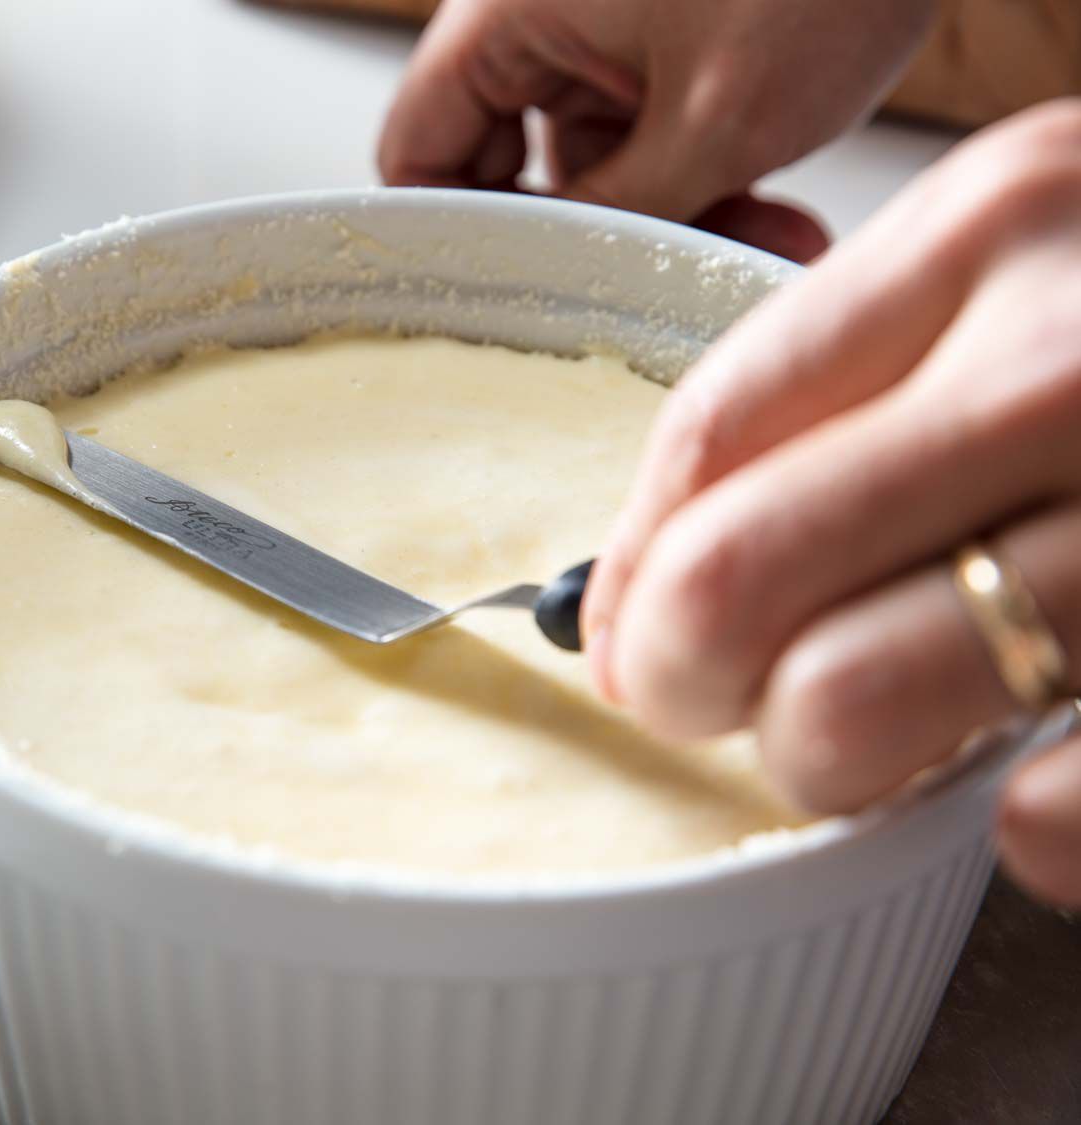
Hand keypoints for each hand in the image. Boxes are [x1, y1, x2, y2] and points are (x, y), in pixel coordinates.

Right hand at [379, 0, 936, 262]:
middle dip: (592, 235)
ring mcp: (602, 28)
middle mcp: (538, 16)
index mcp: (507, 12)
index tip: (511, 296)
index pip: (419, 148)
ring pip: (593, 163)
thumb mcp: (719, 122)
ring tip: (758, 237)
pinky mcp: (658, 38)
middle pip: (509, 165)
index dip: (454, 231)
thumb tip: (567, 275)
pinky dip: (701, 176)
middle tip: (652, 279)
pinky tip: (773, 208)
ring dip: (668, 215)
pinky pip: (648, 134)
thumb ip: (618, 214)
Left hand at [580, 101, 1080, 904]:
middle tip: (715, 702)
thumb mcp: (1049, 270)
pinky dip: (1028, 831)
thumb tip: (657, 558)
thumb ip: (876, 380)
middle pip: (737, 575)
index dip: (633, 561)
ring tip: (870, 739)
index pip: (716, 427)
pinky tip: (1026, 796)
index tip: (621, 628)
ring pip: (850, 704)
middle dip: (687, 676)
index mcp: (1010, 223)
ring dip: (825, 755)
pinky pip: (1058, 817)